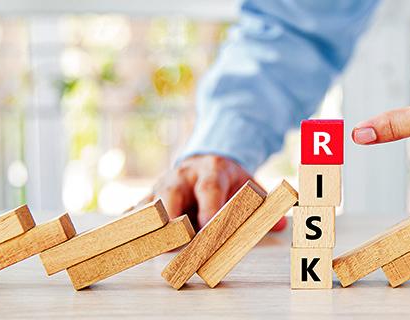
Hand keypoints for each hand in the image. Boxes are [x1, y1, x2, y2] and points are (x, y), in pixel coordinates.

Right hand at [130, 155, 286, 231]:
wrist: (207, 158)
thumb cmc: (229, 179)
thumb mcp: (249, 185)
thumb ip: (263, 205)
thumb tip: (280, 225)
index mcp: (210, 170)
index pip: (209, 191)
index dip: (209, 213)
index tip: (209, 235)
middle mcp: (181, 176)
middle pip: (170, 196)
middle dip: (172, 221)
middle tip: (176, 246)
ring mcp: (161, 185)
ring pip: (148, 204)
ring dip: (148, 226)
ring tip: (148, 247)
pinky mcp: (149, 197)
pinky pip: (135, 210)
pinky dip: (131, 224)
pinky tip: (129, 239)